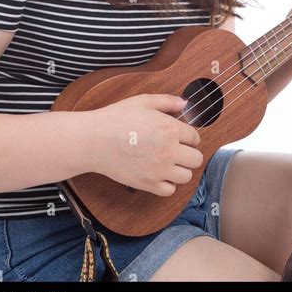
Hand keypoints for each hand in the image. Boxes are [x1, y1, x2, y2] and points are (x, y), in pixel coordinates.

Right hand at [88, 94, 203, 195]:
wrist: (94, 140)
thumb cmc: (117, 118)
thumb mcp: (143, 101)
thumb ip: (167, 101)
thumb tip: (184, 103)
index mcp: (171, 129)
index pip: (195, 137)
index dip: (189, 136)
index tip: (181, 136)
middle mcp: (169, 151)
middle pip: (196, 159)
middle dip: (190, 153)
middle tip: (178, 150)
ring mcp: (160, 170)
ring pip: (186, 176)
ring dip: (181, 169)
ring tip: (170, 162)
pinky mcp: (148, 184)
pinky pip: (170, 190)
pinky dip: (168, 184)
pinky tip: (159, 174)